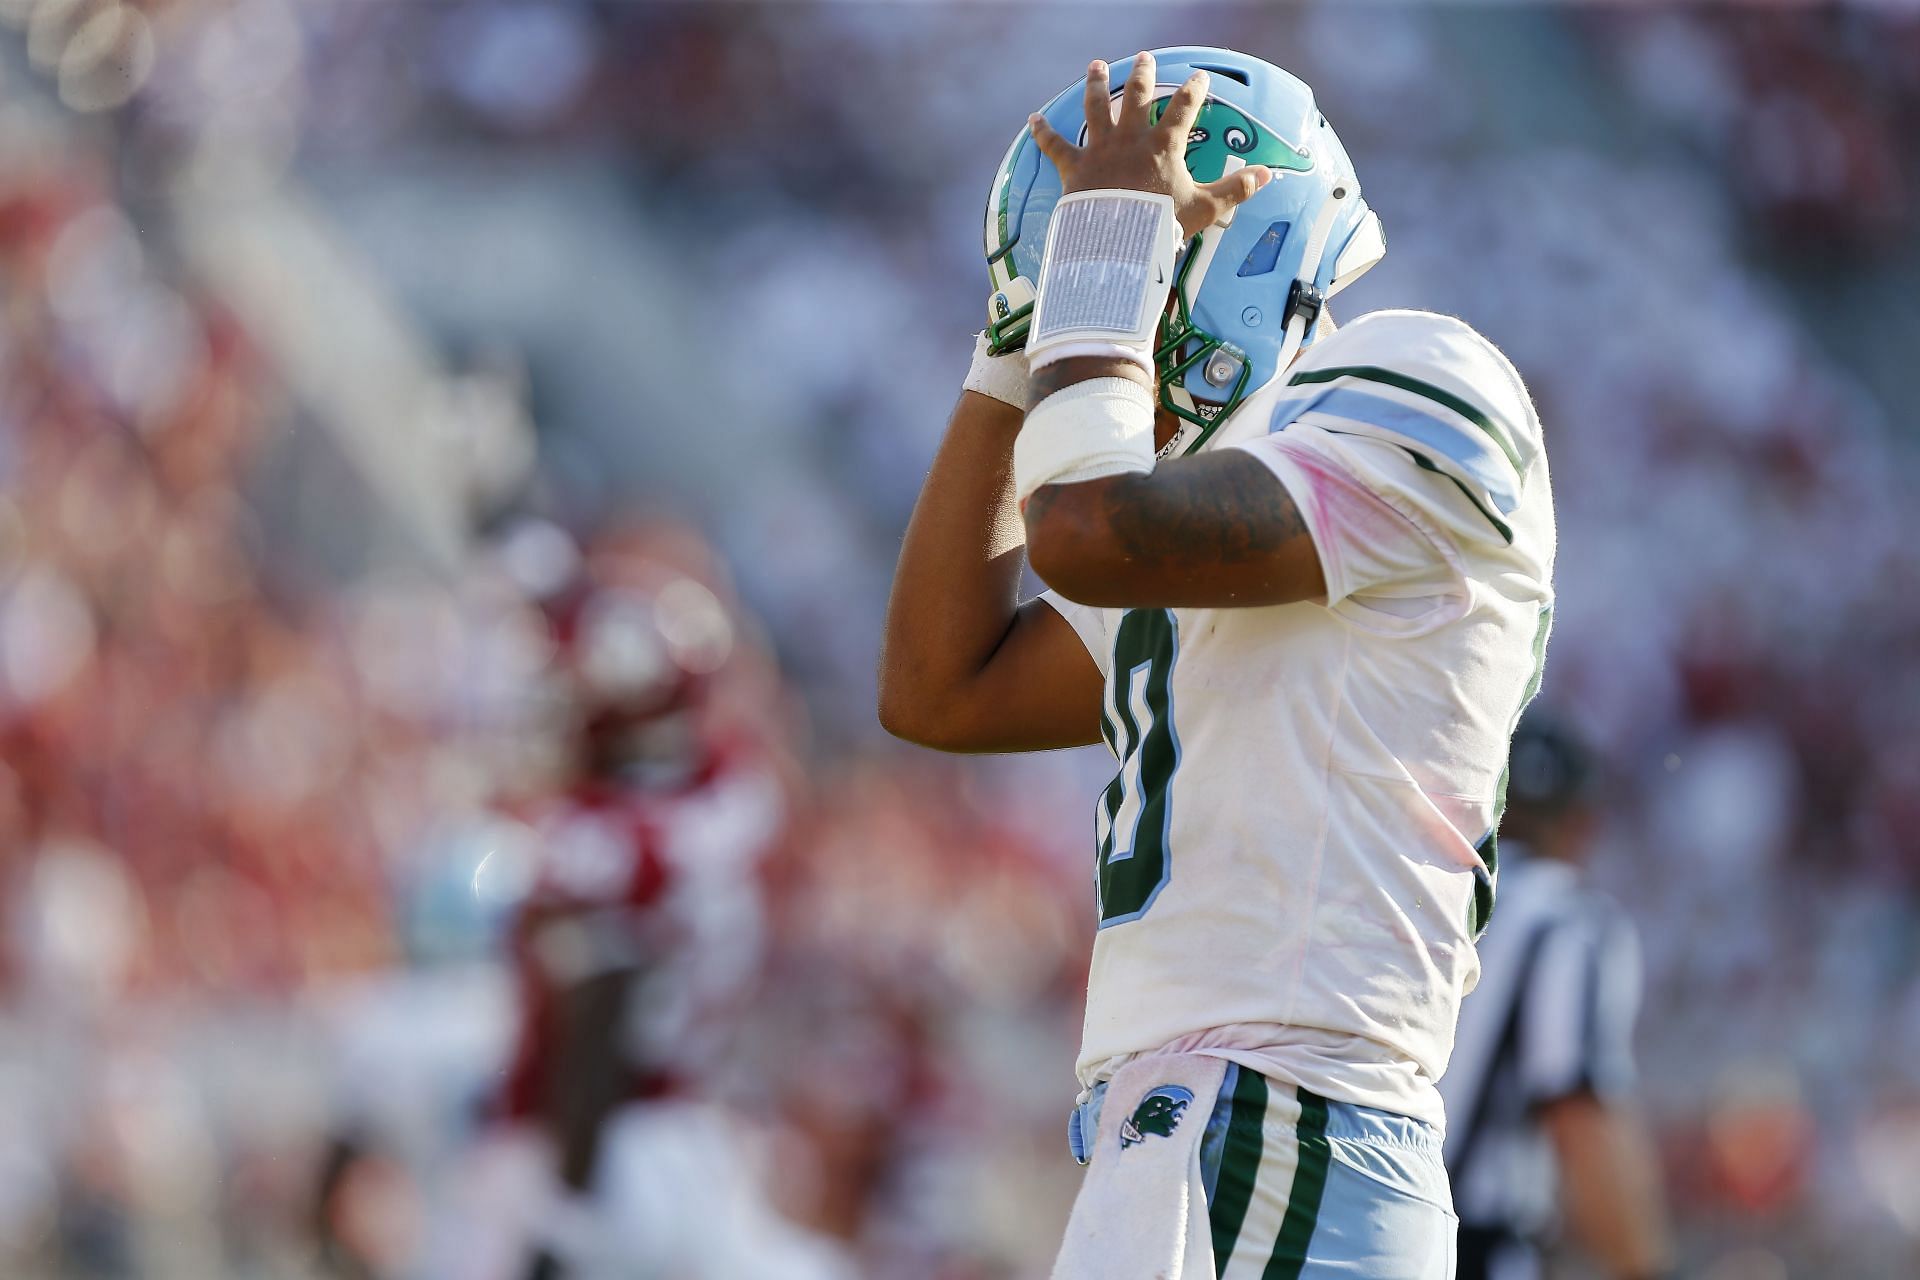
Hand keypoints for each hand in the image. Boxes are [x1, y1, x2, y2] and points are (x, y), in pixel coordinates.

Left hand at [1028, 53, 1273, 240]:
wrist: (1119, 245)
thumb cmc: (1162, 227)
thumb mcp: (1205, 209)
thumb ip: (1235, 190)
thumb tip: (1266, 175)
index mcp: (1163, 146)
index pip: (1184, 109)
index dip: (1194, 91)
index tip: (1199, 76)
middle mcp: (1130, 140)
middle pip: (1136, 97)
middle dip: (1142, 75)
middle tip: (1144, 59)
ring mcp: (1100, 151)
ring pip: (1096, 108)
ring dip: (1095, 84)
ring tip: (1096, 66)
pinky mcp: (1074, 169)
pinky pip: (1055, 146)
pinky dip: (1043, 132)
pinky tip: (1033, 119)